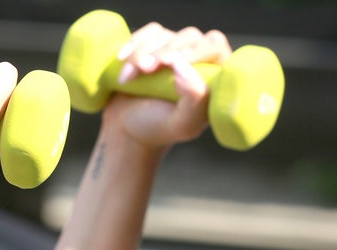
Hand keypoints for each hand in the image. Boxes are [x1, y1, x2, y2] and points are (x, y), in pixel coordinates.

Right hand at [105, 23, 232, 148]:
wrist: (125, 128)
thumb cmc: (158, 129)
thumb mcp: (181, 124)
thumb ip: (194, 100)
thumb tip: (182, 65)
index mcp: (214, 76)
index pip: (215, 46)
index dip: (196, 49)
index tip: (171, 63)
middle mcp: (199, 59)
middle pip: (188, 37)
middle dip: (163, 51)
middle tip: (146, 69)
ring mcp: (175, 49)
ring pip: (164, 34)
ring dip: (142, 52)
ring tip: (128, 77)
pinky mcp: (154, 45)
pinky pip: (147, 33)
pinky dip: (132, 44)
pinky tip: (122, 60)